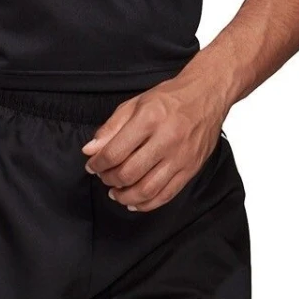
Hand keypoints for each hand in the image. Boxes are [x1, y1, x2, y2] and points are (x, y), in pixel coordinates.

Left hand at [83, 70, 233, 212]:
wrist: (208, 95)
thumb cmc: (172, 98)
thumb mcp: (136, 104)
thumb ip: (111, 128)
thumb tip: (90, 150)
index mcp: (149, 119)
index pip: (115, 152)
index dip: (98, 164)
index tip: (92, 166)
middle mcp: (166, 139)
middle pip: (129, 173)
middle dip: (110, 180)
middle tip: (104, 177)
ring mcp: (180, 157)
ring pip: (146, 190)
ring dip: (125, 196)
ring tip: (116, 192)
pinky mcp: (190, 169)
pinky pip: (165, 195)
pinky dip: (146, 204)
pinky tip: (135, 202)